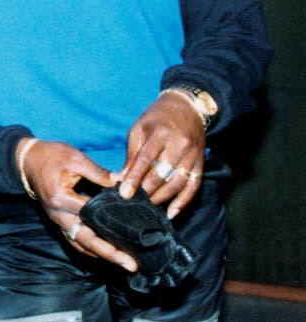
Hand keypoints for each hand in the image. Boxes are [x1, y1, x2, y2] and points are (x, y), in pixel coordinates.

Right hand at [21, 140, 137, 272]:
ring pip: (81, 245)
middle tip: (132, 265)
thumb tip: (123, 183)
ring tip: (124, 263)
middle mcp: (59, 215)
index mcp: (62, 199)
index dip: (114, 224)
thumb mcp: (75, 158)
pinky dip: (91, 250)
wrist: (28, 161)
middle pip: (87, 240)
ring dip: (102, 256)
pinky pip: (75, 241)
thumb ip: (98, 173)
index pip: (93, 215)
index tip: (135, 234)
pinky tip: (107, 254)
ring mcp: (58, 221)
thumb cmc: (51, 156)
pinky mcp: (59, 222)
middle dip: (110, 254)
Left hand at [117, 94, 204, 218]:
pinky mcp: (201, 164)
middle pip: (163, 174)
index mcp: (161, 133)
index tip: (124, 193)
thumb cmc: (157, 119)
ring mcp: (193, 155)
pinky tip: (171, 212)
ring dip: (162, 198)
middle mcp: (180, 145)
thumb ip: (131, 154)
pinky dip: (183, 202)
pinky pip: (193, 186)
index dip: (134, 178)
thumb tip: (120, 178)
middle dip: (146, 190)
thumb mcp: (139, 129)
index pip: (146, 159)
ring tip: (147, 207)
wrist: (188, 108)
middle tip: (133, 202)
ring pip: (178, 183)